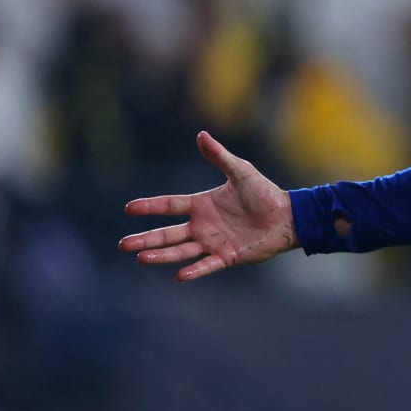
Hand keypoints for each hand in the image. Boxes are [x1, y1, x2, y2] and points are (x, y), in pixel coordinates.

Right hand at [120, 131, 297, 280]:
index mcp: (202, 205)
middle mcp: (202, 225)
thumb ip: (220, 156)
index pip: (169, 206)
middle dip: (146, 239)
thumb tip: (201, 135)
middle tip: (123, 245)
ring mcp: (213, 242)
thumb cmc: (265, 193)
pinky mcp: (227, 257)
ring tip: (140, 257)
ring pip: (181, 251)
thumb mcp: (241, 171)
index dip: (149, 207)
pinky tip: (180, 275)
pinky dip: (195, 271)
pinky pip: (207, 265)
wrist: (288, 216)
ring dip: (161, 255)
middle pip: (167, 233)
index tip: (129, 208)